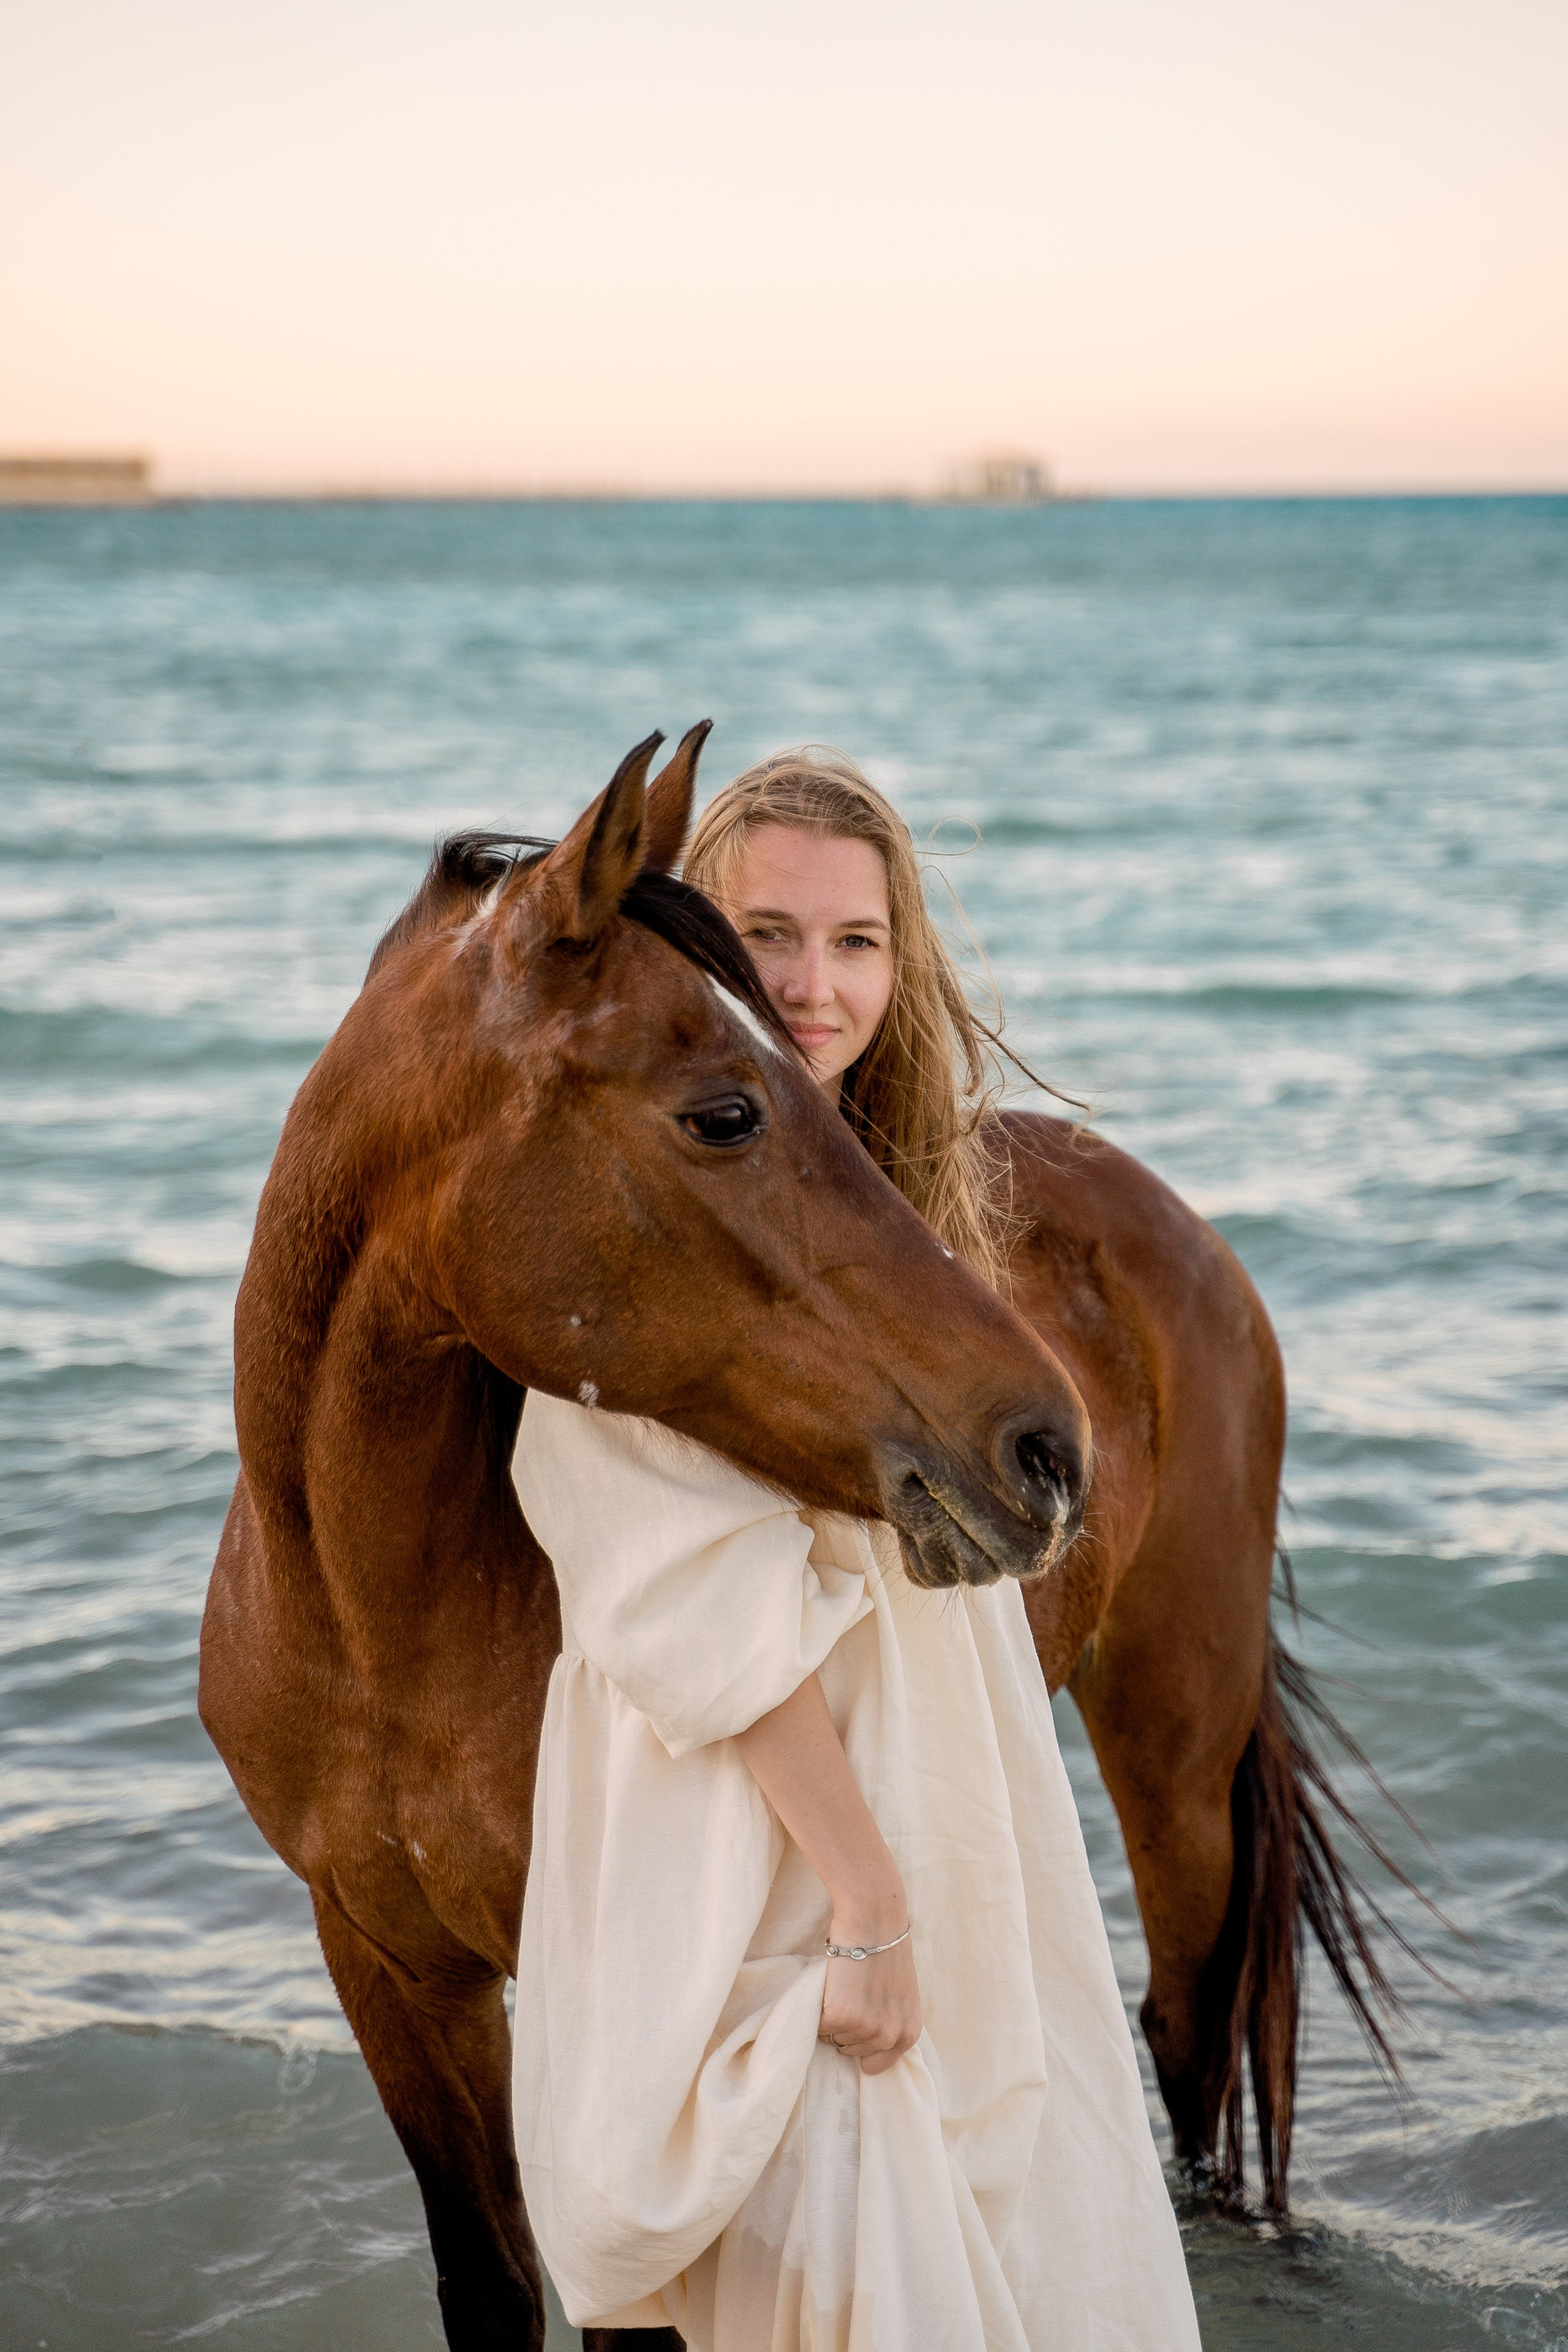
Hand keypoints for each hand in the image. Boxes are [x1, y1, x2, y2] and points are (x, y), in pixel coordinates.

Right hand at [819, 1910, 921, 2076]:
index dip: (861, 2045)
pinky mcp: (841, 2016)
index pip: (875, 2065)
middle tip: (850, 1993)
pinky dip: (818, 2007)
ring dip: (831, 2016)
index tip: (856, 2024)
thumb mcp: (901, 1995)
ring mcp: (866, 2028)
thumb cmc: (885, 1950)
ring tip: (843, 1986)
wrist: (874, 1919)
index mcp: (907, 2033)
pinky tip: (832, 1983)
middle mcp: (889, 2036)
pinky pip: (817, 2025)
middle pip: (850, 2051)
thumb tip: (867, 2043)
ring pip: (833, 2038)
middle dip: (846, 2027)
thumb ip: (890, 2021)